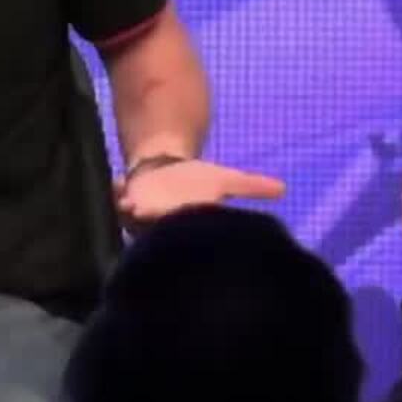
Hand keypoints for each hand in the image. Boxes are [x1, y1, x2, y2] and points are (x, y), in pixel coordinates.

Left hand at [113, 158, 285, 230]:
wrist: (167, 168)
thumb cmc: (198, 182)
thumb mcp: (225, 180)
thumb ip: (251, 187)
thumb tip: (284, 188)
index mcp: (190, 222)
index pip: (190, 232)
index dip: (188, 229)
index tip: (185, 222)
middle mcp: (165, 225)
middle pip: (161, 231)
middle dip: (158, 225)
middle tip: (154, 217)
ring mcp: (141, 216)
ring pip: (135, 220)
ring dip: (133, 212)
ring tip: (132, 203)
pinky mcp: (125, 201)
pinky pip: (117, 200)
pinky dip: (118, 192)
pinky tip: (119, 182)